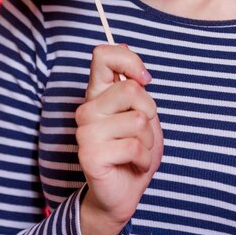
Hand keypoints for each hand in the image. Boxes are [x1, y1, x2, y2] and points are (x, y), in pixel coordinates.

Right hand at [76, 45, 163, 234]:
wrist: (126, 191)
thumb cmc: (135, 148)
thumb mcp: (141, 110)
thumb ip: (131, 80)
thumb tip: (122, 42)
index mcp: (98, 92)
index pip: (103, 55)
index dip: (130, 60)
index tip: (144, 79)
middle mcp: (87, 108)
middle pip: (130, 89)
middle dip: (150, 111)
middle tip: (143, 130)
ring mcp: (85, 132)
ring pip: (138, 120)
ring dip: (149, 139)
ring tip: (138, 149)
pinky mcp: (90, 155)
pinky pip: (135, 146)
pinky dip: (144, 159)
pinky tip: (134, 164)